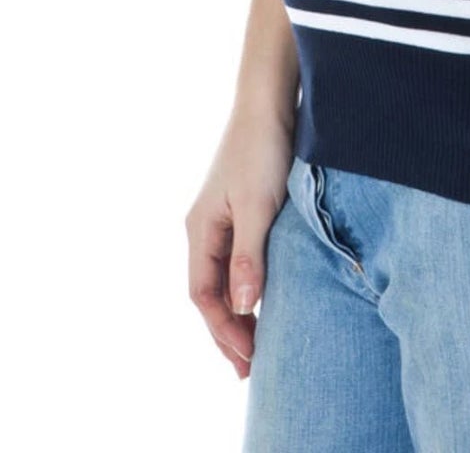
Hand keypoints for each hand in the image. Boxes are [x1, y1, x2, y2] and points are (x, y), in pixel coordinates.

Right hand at [185, 109, 293, 379]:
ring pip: (224, 278)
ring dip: (239, 312)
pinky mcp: (243, 209)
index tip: (249, 357)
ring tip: (259, 344)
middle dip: (228, 331)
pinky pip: (239, 261)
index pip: (203, 295)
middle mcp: (205, 228)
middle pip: (210, 293)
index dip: (224, 330)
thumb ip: (249, 256)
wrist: (270, 101)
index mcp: (200, 230)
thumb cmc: (262, 148)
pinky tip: (266, 298)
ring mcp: (223, 218)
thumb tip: (244, 307)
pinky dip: (249, 286)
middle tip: (251, 368)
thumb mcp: (258, 205)